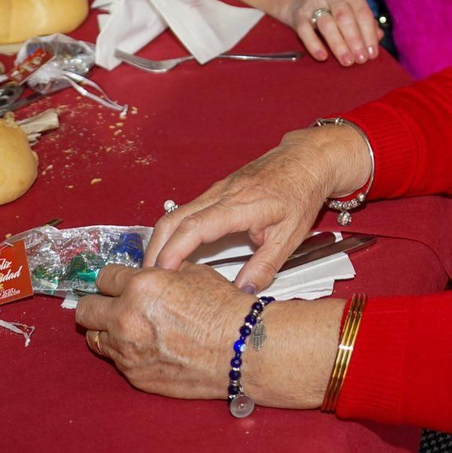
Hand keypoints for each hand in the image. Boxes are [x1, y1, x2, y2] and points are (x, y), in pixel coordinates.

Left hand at [75, 263, 248, 398]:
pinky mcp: (134, 375)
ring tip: (128, 327)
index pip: (104, 277)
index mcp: (140, 285)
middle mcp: (126, 317)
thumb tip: (147, 271)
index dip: (113, 278)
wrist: (240, 349)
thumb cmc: (223, 310)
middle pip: (85, 309)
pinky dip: (125, 351)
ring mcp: (127, 350)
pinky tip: (146, 346)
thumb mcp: (193, 273)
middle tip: (109, 303)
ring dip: (107, 329)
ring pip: (94, 337)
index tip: (118, 282)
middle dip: (96, 303)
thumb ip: (161, 271)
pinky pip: (115, 359)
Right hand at [143, 126, 370, 289]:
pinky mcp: (216, 192)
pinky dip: (172, 232)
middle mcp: (220, 194)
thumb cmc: (300, 194)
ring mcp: (215, 191)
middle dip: (155, 249)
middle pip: (173, 219)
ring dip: (160, 241)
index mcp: (238, 205)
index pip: (195, 227)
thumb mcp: (290, 236)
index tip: (161, 273)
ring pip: (175, 214)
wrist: (305, 160)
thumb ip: (265, 266)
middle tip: (147, 279)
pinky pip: (185, 211)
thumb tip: (243, 292)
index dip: (174, 251)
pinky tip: (173, 252)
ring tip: (154, 270)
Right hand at [287, 0, 380, 66]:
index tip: (372, 54)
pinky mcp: (298, 15)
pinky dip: (314, 44)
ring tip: (347, 61)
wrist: (299, 0)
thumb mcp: (352, 10)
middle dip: (355, 40)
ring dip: (339, 45)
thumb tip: (379, 37)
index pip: (363, 12)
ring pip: (327, 24)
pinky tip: (322, 57)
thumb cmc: (334, 9)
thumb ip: (367, 23)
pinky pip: (305, 31)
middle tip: (361, 60)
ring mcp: (313, 2)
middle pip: (345, 17)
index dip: (369, 34)